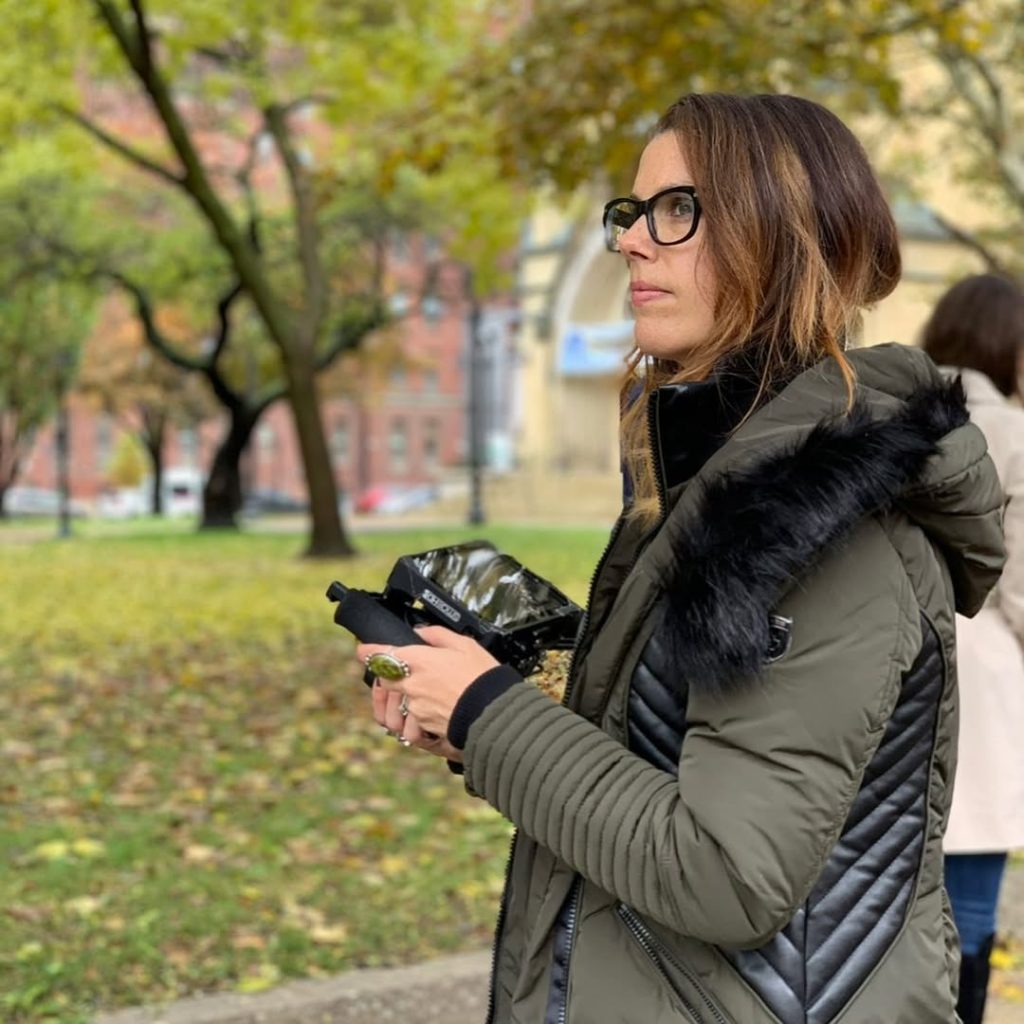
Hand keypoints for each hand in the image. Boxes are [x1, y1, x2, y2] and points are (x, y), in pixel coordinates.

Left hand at [358, 626, 499, 746]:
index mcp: (419, 660)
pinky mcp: (423, 727)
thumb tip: (420, 632)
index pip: (381, 654)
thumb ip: (437, 635)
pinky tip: (428, 713)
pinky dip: (414, 719)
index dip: (369, 651)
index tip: (362, 650)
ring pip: (396, 702)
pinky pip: (409, 722)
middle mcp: (412, 684)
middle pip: (384, 679)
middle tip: (396, 673)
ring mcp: (415, 708)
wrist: (493, 713)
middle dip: (386, 675)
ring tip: (417, 697)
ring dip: (400, 699)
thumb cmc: (483, 677)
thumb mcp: (464, 644)